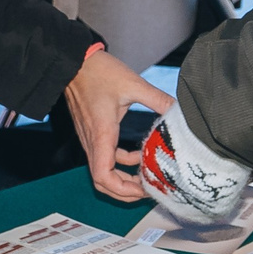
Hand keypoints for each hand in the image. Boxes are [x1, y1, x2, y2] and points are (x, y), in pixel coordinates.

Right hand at [64, 48, 167, 203]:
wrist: (74, 61)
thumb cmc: (98, 72)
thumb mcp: (133, 84)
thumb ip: (158, 99)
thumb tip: (179, 110)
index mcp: (101, 135)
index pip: (104, 177)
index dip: (123, 190)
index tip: (144, 189)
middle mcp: (92, 142)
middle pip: (103, 182)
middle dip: (126, 192)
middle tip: (150, 190)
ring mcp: (90, 139)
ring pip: (103, 172)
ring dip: (124, 179)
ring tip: (147, 178)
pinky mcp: (92, 133)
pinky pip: (104, 158)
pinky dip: (121, 163)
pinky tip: (138, 155)